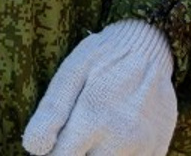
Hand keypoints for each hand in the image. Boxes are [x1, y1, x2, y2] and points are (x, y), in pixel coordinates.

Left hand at [23, 20, 176, 155]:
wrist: (149, 46)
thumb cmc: (104, 56)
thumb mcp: (72, 71)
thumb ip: (53, 111)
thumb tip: (33, 147)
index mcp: (93, 119)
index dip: (52, 152)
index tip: (52, 141)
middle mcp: (120, 140)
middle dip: (76, 153)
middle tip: (75, 134)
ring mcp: (142, 148)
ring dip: (97, 154)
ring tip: (94, 132)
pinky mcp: (157, 151)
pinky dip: (119, 154)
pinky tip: (113, 138)